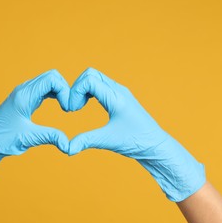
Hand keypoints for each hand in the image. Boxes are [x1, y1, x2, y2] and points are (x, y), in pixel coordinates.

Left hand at [0, 69, 69, 203]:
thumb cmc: (1, 140)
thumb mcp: (28, 139)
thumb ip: (50, 137)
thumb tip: (70, 145)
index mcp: (24, 96)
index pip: (52, 79)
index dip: (65, 91)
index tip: (68, 109)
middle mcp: (24, 90)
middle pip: (52, 76)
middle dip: (65, 89)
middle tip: (69, 108)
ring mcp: (23, 93)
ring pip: (48, 81)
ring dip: (60, 91)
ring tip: (66, 108)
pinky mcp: (24, 99)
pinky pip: (44, 89)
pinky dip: (55, 94)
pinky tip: (59, 105)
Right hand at [68, 67, 205, 201]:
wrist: (155, 146)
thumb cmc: (136, 142)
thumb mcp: (108, 141)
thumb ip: (85, 141)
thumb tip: (66, 148)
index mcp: (116, 98)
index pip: (89, 80)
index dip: (75, 92)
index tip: (72, 111)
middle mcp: (118, 90)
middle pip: (90, 74)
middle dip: (76, 88)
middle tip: (73, 108)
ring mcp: (120, 92)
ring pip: (95, 78)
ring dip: (82, 89)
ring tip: (78, 107)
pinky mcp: (120, 97)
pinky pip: (100, 85)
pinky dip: (89, 91)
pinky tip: (87, 106)